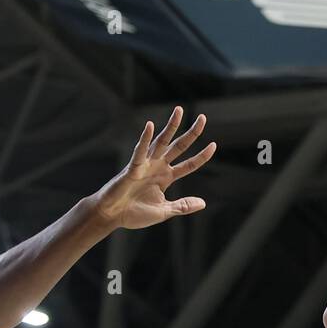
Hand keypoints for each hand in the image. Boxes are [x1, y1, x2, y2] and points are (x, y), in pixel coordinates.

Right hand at [94, 107, 214, 229]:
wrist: (113, 216)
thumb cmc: (135, 213)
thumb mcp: (164, 211)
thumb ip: (183, 206)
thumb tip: (203, 203)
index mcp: (166, 177)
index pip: (188, 165)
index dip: (201, 156)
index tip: (213, 145)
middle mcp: (158, 167)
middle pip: (178, 147)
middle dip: (191, 134)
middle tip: (203, 118)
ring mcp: (145, 165)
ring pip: (161, 142)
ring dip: (170, 126)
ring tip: (179, 111)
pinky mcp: (132, 168)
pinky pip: (139, 152)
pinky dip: (144, 139)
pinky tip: (150, 126)